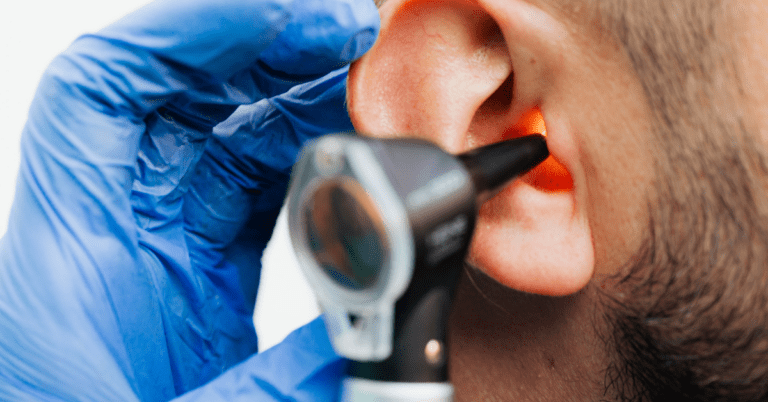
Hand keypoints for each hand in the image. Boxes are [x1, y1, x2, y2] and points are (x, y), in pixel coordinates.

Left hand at [0, 0, 377, 399]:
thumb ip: (278, 379)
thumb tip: (374, 341)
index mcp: (78, 242)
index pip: (105, 87)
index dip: (183, 34)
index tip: (270, 21)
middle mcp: (119, 225)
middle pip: (179, 94)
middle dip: (260, 49)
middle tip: (341, 35)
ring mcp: (162, 244)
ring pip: (225, 133)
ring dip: (289, 96)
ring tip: (356, 79)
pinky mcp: (200, 272)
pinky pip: (249, 186)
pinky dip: (297, 154)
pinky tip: (340, 144)